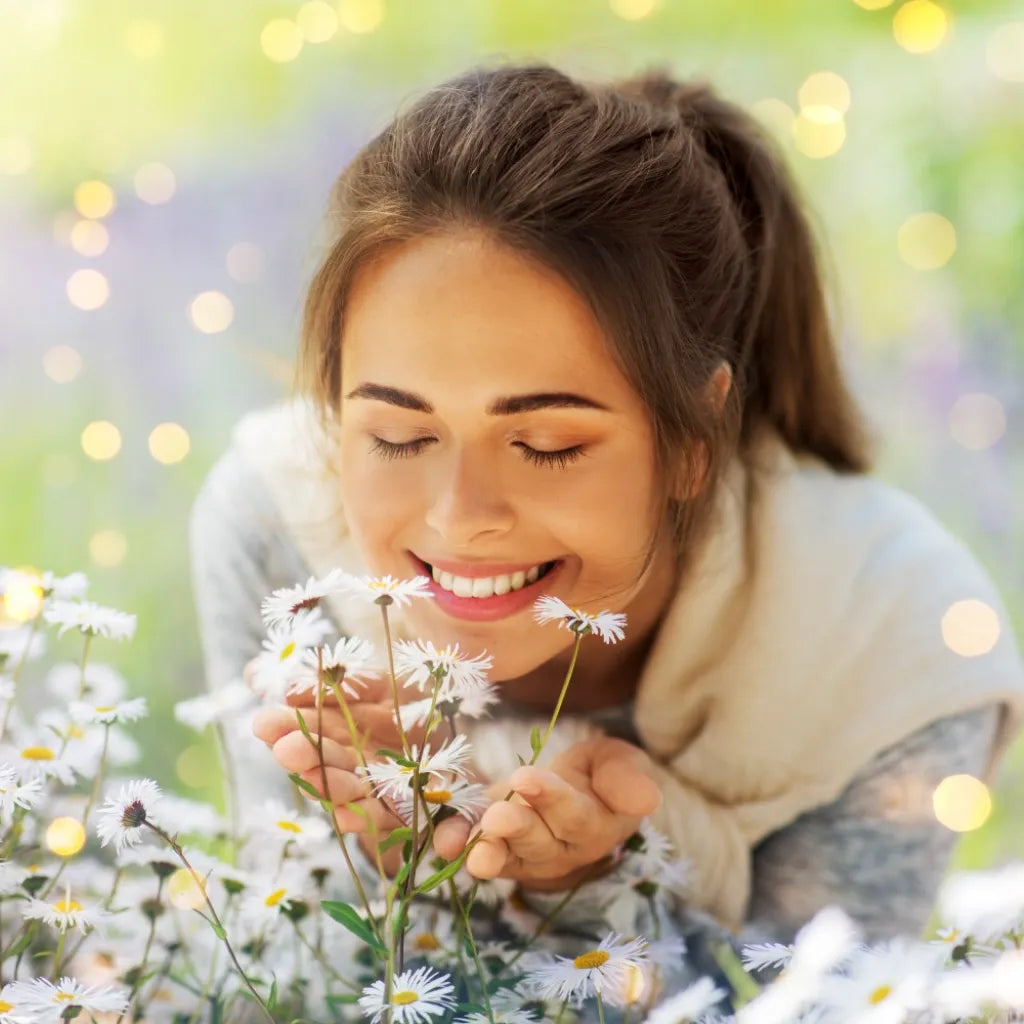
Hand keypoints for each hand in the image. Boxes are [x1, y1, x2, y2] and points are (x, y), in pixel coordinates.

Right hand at [248, 659, 473, 869]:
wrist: (457, 732)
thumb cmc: (406, 706)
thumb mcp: (372, 684)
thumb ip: (324, 681)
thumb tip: (250, 672)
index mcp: (337, 737)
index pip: (305, 735)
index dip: (284, 729)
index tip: (263, 722)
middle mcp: (351, 769)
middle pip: (325, 766)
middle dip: (306, 757)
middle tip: (285, 747)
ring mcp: (377, 793)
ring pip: (350, 794)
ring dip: (332, 788)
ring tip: (318, 777)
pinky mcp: (409, 813)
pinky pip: (388, 819)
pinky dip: (366, 818)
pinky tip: (347, 814)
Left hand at [443, 737, 660, 889]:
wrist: (575, 788)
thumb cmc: (601, 774)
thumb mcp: (619, 764)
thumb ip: (626, 779)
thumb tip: (647, 798)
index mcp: (595, 825)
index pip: (574, 816)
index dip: (551, 799)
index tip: (526, 777)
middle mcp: (559, 847)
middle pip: (537, 842)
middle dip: (515, 830)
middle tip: (496, 818)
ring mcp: (525, 852)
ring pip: (508, 855)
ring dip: (488, 852)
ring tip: (472, 851)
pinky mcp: (495, 846)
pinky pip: (477, 850)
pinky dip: (458, 845)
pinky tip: (444, 841)